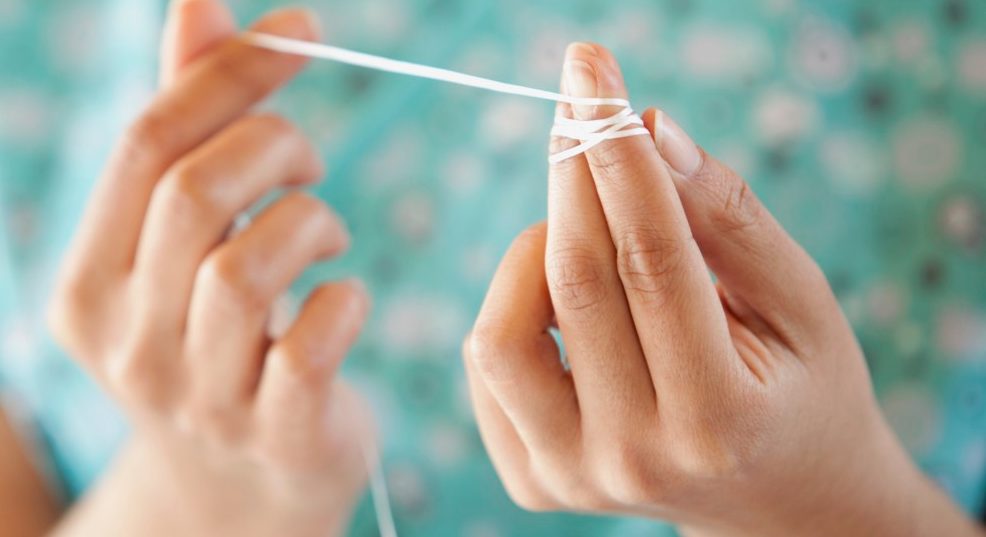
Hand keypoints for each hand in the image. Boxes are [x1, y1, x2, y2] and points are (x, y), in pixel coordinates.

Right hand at [47, 3, 370, 535]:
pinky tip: (346, 302)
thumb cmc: (216, 336)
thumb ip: (189, 127)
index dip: (231, 74)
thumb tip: (199, 0)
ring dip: (310, 221)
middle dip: (275, 144)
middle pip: (194, 194)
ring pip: (247, 266)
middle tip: (308, 160)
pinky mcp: (275, 434)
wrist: (241, 486)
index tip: (304, 29)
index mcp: (88, 281)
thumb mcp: (182, 243)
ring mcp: (198, 397)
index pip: (148, 145)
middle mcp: (127, 342)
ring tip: (324, 233)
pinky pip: (310, 346)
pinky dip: (345, 302)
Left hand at [465, 43, 981, 536]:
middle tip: (580, 96)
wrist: (780, 499)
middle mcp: (635, 458)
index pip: (653, 260)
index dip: (617, 155)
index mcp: (720, 420)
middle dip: (570, 169)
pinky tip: (570, 293)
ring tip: (593, 231)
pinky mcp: (532, 478)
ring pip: (503, 328)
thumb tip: (648, 128)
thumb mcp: (801, 302)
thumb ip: (728, 219)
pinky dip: (518, 300)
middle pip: (574, 282)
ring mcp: (572, 478)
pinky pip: (488, 362)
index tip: (594, 72)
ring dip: (538, 247)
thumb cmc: (803, 390)